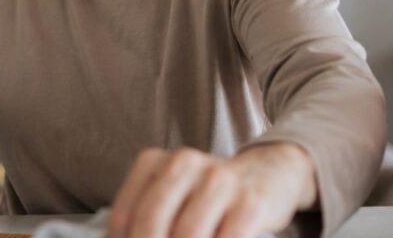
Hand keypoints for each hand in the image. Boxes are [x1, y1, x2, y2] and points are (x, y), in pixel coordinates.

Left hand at [108, 143, 316, 237]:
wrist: (268, 174)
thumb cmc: (208, 195)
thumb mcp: (172, 195)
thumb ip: (146, 221)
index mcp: (156, 161)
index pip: (124, 217)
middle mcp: (186, 163)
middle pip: (151, 224)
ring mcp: (221, 180)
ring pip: (188, 235)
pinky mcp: (251, 202)